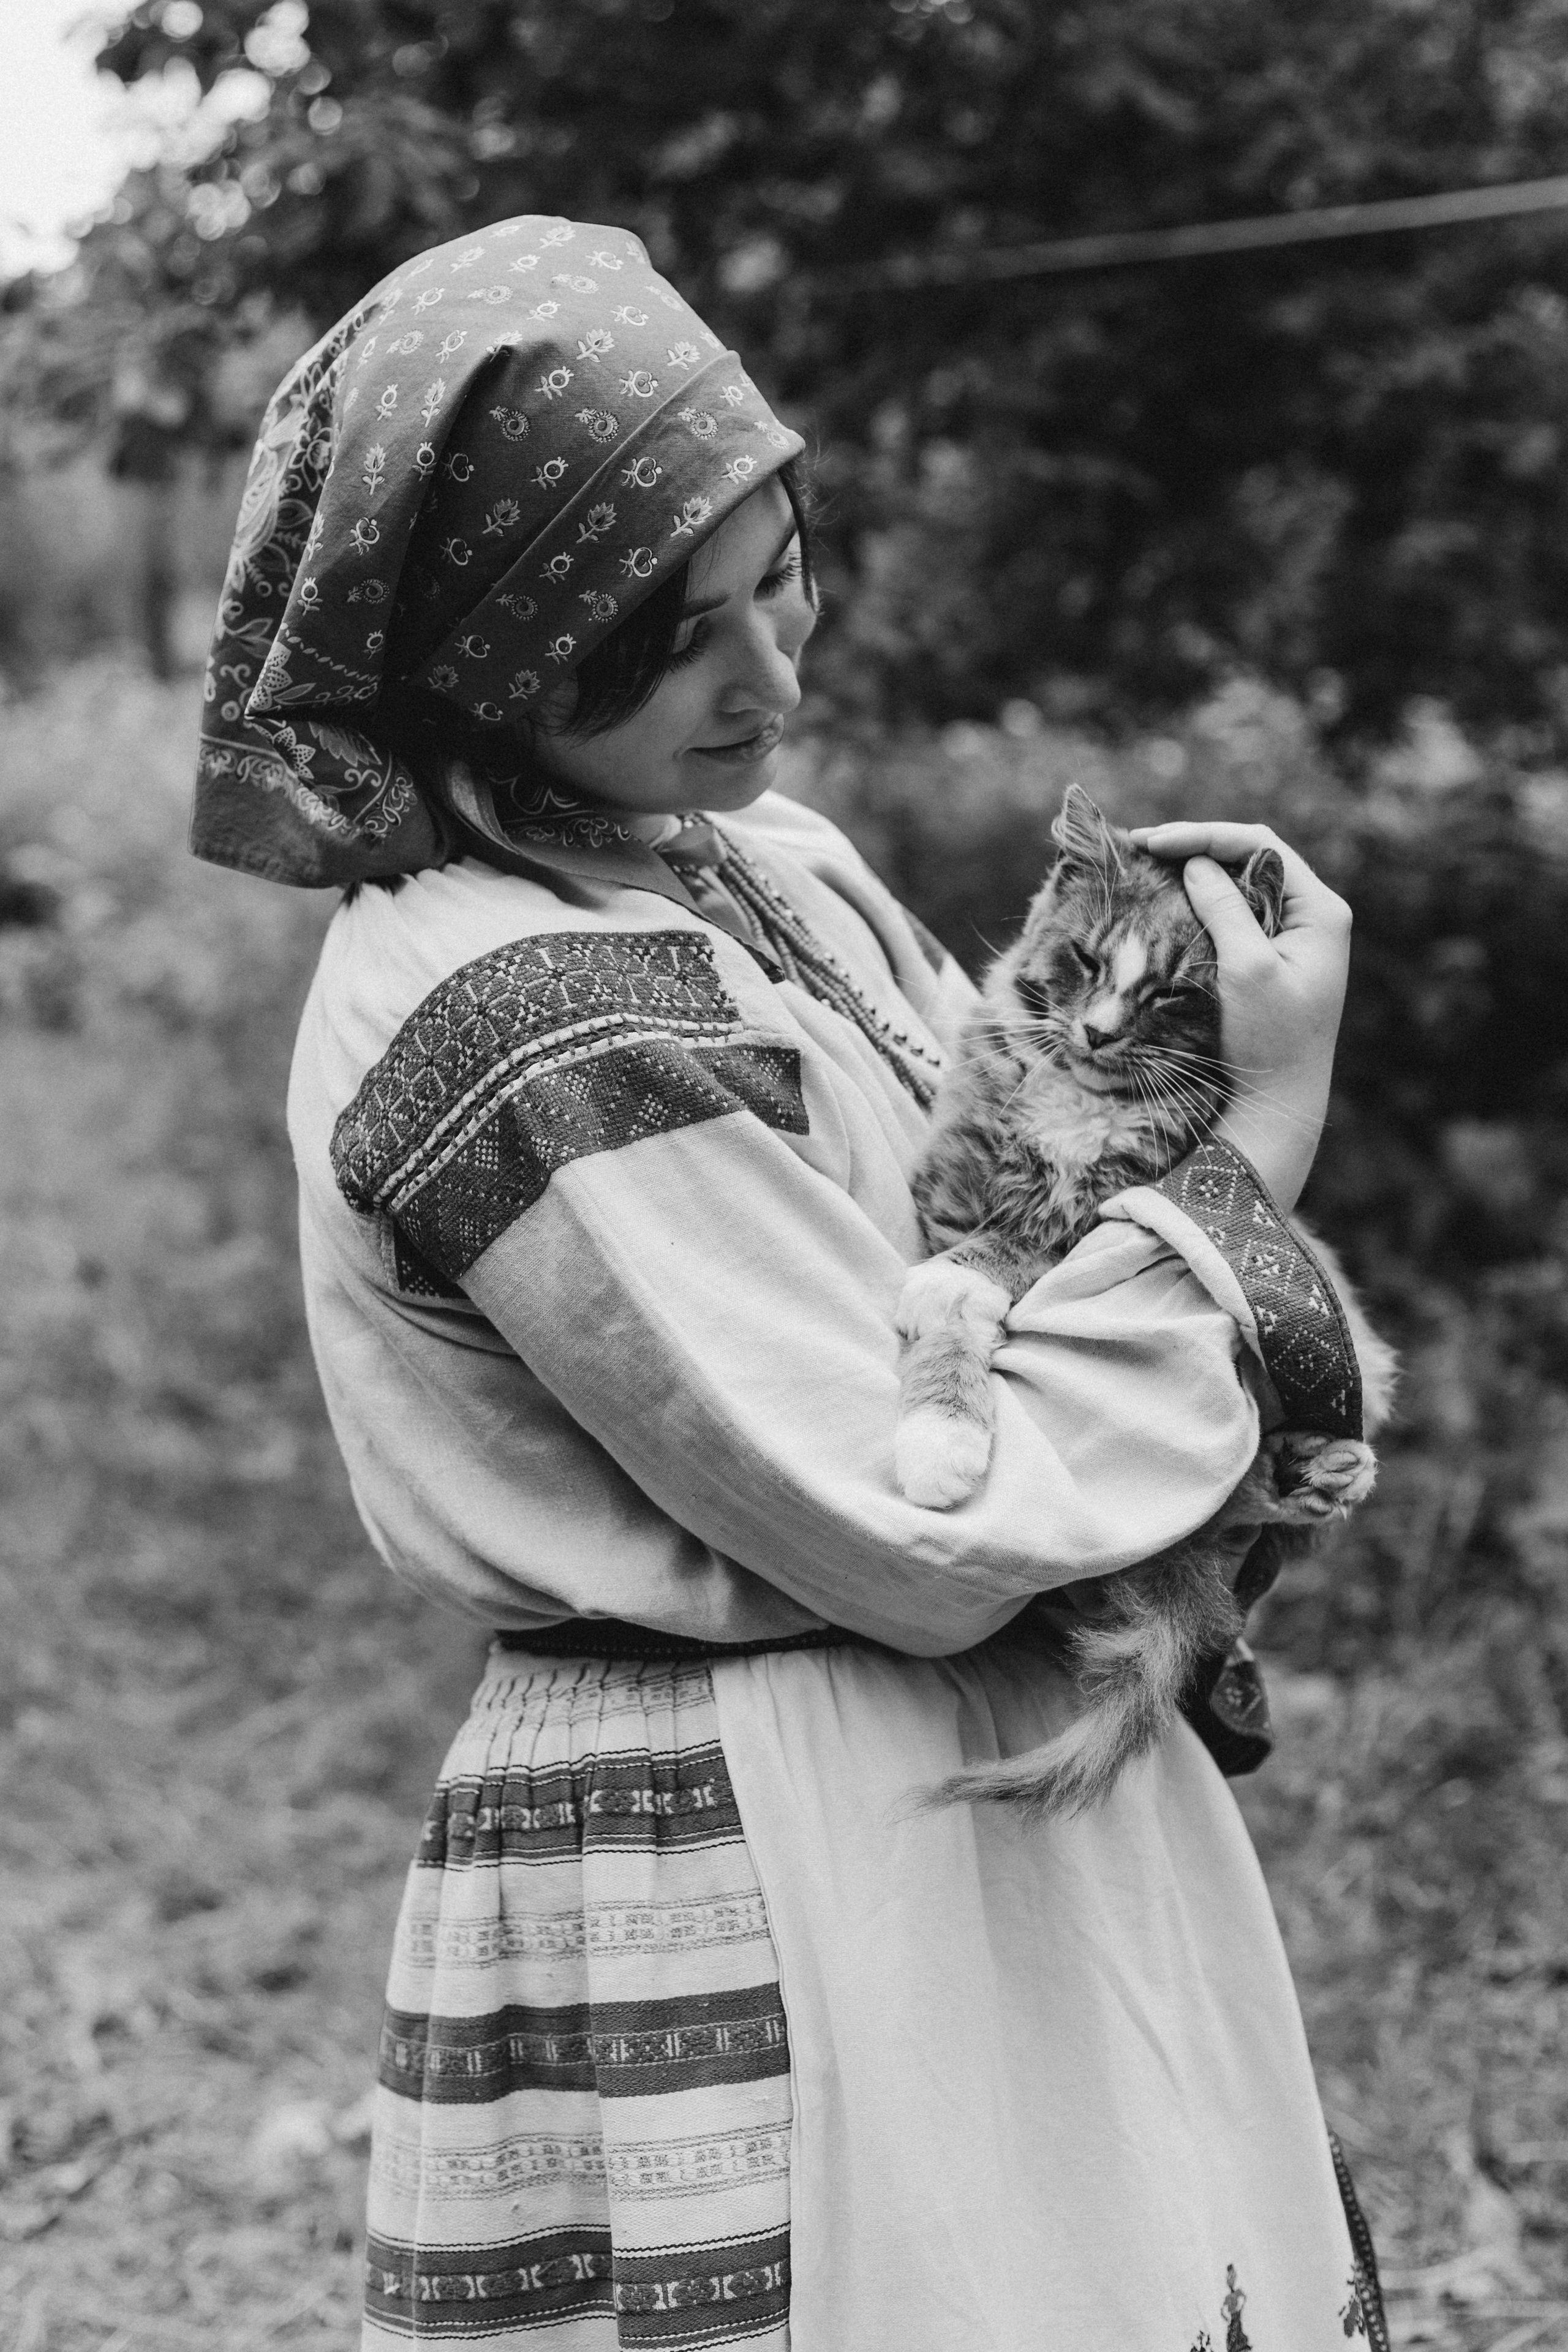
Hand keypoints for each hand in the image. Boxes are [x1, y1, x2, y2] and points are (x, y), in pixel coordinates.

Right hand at [1127, 819, 1351, 1208]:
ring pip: (1238, 882)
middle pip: (1249, 857)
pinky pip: (1233, 912)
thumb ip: (1225, 911)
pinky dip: (1198, 901)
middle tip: (1140, 847)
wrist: (1280, 1097)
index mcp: (1320, 909)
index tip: (1153, 843)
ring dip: (1194, 871)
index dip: (1204, 836)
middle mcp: (1311, 914)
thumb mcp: (1247, 970)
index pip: (1259, 846)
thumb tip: (1197, 864)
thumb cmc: (1270, 1039)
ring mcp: (1292, 934)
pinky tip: (1166, 899)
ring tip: (1146, 865)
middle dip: (1195, 848)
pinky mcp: (1271, 954)